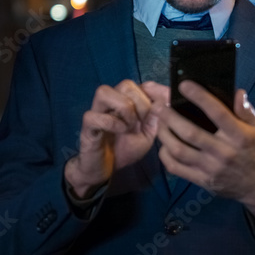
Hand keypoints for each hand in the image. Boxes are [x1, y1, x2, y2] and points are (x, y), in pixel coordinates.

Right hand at [64, 80, 161, 197]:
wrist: (105, 170)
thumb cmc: (125, 150)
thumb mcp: (147, 135)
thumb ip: (155, 119)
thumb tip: (165, 102)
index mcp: (127, 102)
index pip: (143, 85)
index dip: (156, 94)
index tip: (167, 107)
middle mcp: (111, 102)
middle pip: (125, 84)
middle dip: (140, 103)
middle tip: (142, 122)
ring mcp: (97, 112)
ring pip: (104, 91)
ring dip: (122, 108)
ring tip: (129, 126)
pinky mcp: (87, 127)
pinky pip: (93, 115)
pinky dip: (111, 123)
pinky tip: (119, 132)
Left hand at [154, 81, 254, 220]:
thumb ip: (247, 111)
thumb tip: (237, 93)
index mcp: (239, 136)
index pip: (218, 113)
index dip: (200, 97)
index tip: (184, 85)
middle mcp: (224, 152)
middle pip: (190, 133)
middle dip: (170, 117)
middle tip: (159, 104)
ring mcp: (211, 168)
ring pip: (179, 150)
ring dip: (164, 134)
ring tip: (158, 122)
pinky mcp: (202, 180)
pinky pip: (176, 168)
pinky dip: (165, 155)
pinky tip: (163, 144)